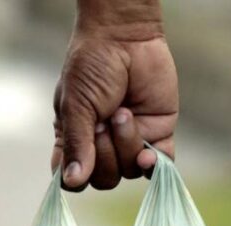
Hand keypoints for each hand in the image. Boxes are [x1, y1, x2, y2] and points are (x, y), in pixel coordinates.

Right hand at [52, 32, 178, 190]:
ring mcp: (130, 142)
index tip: (79, 162)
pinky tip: (148, 155)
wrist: (125, 38)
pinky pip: (158, 165)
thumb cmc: (91, 68)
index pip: (74, 180)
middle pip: (104, 180)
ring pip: (130, 172)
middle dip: (105, 154)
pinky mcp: (156, 133)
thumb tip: (72, 181)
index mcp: (74, 141)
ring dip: (126, 144)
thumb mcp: (75, 106)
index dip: (76, 178)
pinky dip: (154, 164)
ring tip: (123, 112)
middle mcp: (101, 146)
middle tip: (103, 121)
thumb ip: (76, 145)